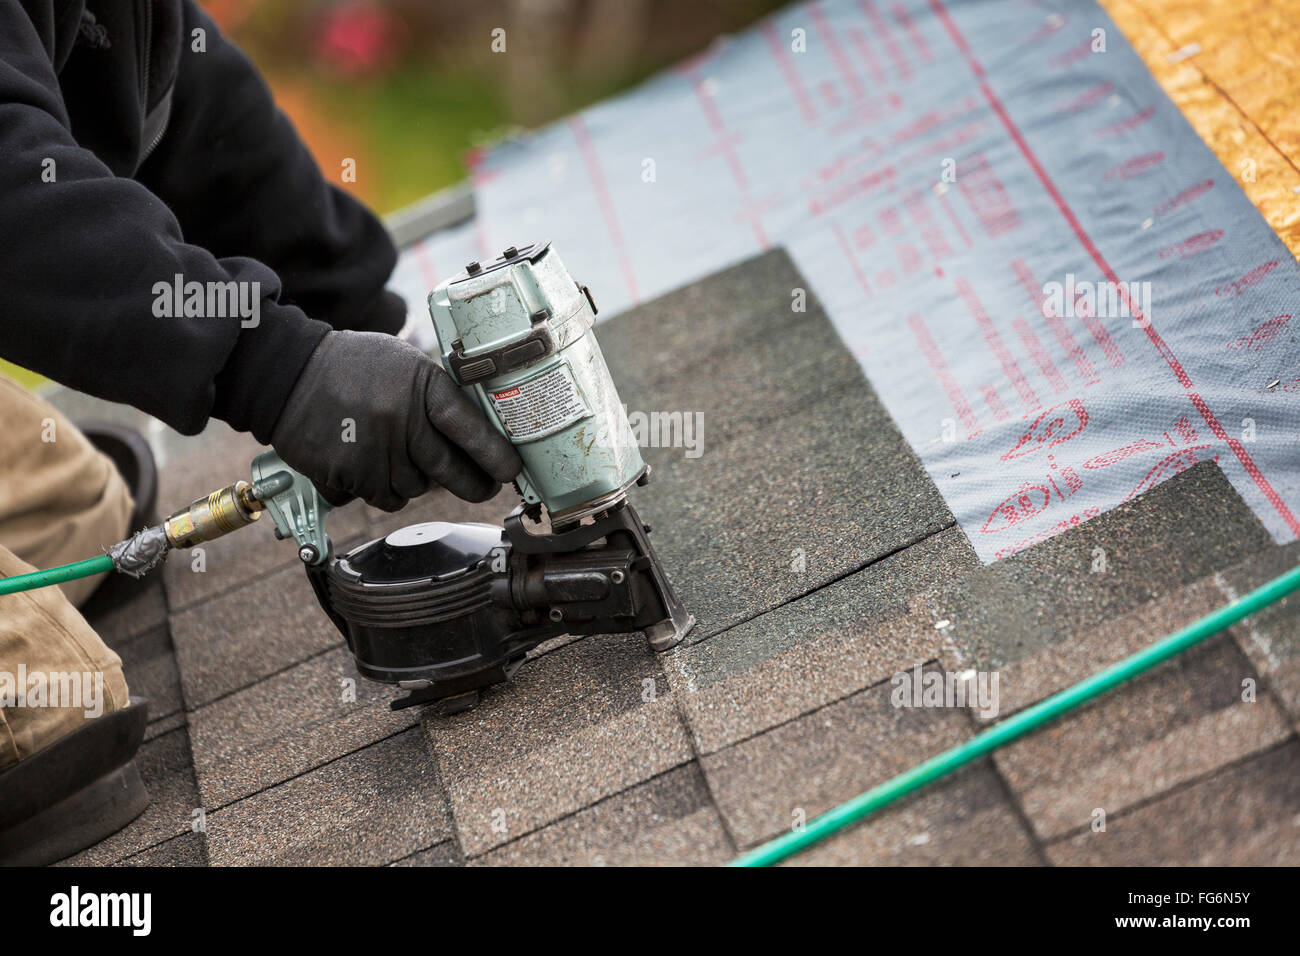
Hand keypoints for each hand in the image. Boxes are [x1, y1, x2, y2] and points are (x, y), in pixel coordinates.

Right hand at [270, 330, 520, 510]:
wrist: (287, 375)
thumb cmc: (353, 367)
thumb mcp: (404, 364)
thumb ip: (436, 395)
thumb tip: (480, 433)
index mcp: (422, 386)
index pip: (470, 427)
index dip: (495, 454)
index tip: (511, 470)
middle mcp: (401, 419)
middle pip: (449, 471)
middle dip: (473, 485)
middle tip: (483, 487)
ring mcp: (374, 450)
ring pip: (415, 489)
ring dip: (412, 480)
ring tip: (393, 452)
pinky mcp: (348, 474)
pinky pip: (383, 498)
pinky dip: (381, 489)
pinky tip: (368, 462)